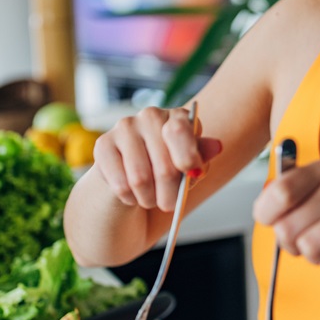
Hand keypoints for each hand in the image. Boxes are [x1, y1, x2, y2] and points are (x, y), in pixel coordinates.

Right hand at [93, 106, 221, 210]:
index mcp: (178, 117)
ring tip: (151, 199)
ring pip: (140, 178)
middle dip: (170, 194)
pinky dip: (130, 198)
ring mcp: (124, 127)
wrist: (132, 180)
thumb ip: (201, 157)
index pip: (180, 131)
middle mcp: (151, 116)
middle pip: (164, 165)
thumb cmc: (168, 171)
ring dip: (149, 199)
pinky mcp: (103, 144)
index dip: (187, 158)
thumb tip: (216, 146)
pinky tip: (133, 195)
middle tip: (169, 204)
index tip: (191, 175)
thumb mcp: (190, 167)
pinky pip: (120, 184)